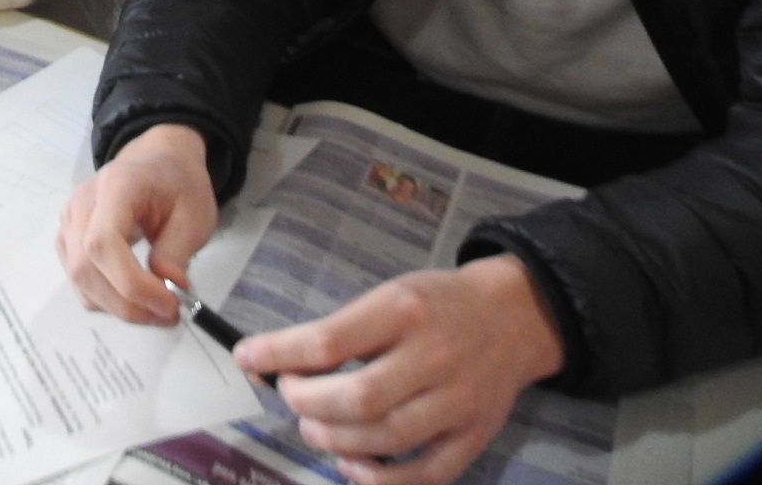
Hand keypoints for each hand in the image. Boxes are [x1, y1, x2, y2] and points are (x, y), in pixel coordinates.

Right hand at [56, 123, 217, 325]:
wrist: (157, 160)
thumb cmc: (177, 182)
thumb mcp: (195, 214)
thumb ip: (177, 252)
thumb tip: (167, 290)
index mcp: (116, 187)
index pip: (102, 243)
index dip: (130, 283)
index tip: (168, 303)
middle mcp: (82, 203)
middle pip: (85, 266)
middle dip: (126, 302)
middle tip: (168, 313)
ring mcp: (70, 220)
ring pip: (79, 278)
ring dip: (117, 304)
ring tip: (155, 306)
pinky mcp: (68, 237)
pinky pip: (78, 278)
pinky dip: (105, 297)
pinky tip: (134, 296)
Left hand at [234, 254, 564, 484]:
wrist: (513, 316)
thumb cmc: (437, 305)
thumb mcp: (389, 295)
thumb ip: (342, 331)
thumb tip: (279, 363)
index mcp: (403, 310)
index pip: (328, 341)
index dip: (278, 355)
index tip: (248, 359)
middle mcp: (434, 356)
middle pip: (357, 397)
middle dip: (306, 404)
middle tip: (291, 397)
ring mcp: (458, 401)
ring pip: (385, 437)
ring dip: (334, 440)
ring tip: (314, 427)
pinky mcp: (474, 436)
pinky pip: (426, 473)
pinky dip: (381, 479)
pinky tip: (351, 466)